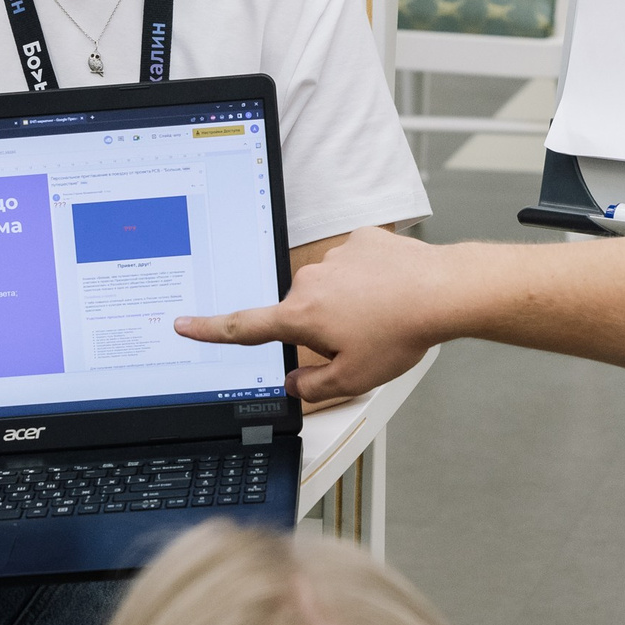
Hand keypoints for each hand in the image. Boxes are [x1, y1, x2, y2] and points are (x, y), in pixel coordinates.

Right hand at [174, 226, 447, 402]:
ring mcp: (335, 256)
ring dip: (347, 302)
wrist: (441, 291)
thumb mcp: (354, 379)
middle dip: (322, 328)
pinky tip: (390, 290)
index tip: (184, 324)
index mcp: (301, 315)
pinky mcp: (361, 239)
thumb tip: (293, 383)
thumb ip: (314, 386)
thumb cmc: (400, 334)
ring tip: (383, 315)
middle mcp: (310, 281)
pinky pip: (353, 263)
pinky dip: (367, 277)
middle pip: (301, 312)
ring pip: (329, 287)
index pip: (244, 327)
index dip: (209, 329)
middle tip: (361, 340)